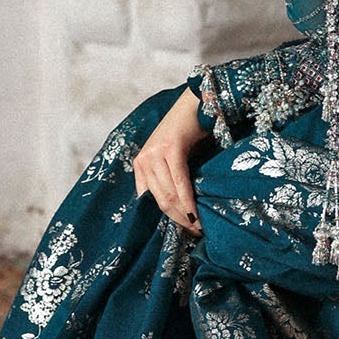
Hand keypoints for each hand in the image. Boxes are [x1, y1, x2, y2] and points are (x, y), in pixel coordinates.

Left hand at [132, 88, 210, 232]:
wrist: (195, 104)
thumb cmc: (189, 134)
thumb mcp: (173, 160)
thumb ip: (170, 180)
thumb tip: (181, 211)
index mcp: (140, 165)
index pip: (148, 201)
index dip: (166, 219)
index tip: (182, 232)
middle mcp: (143, 160)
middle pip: (159, 201)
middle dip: (177, 221)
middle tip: (194, 234)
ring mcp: (154, 153)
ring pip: (168, 194)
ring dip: (185, 214)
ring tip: (199, 227)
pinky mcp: (169, 148)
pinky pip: (179, 182)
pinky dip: (188, 200)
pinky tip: (195, 213)